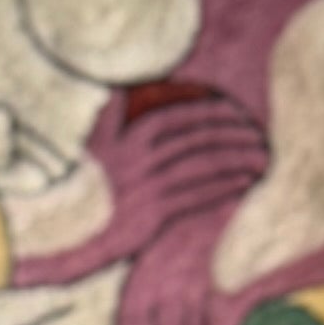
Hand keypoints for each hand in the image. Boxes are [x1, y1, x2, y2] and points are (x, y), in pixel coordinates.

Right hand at [6, 89, 258, 283]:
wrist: (63, 232)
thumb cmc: (79, 188)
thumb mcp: (92, 146)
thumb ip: (110, 117)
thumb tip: (123, 92)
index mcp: (128, 139)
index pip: (179, 117)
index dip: (211, 112)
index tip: (236, 112)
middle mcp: (139, 162)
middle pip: (197, 141)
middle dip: (232, 135)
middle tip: (259, 135)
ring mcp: (146, 191)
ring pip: (201, 169)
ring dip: (235, 161)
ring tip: (261, 158)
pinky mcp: (152, 218)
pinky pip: (196, 198)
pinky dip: (223, 188)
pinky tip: (244, 184)